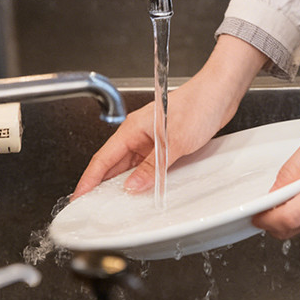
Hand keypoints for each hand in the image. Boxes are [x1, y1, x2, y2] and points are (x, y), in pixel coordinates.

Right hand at [73, 36, 265, 196]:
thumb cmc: (199, 104)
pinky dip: (141, 179)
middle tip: (92, 206)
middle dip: (100, 185)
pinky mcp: (165, 143)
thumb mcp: (174, 141)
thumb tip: (133, 186)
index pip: (103, 158)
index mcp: (133, 129)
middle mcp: (139, 133)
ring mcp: (152, 139)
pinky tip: (143, 190)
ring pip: (130, 165)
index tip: (79, 196)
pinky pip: (146, 165)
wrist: (220, 92)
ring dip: (122, 183)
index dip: (89, 179)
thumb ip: (153, 166)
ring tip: (114, 204)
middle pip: (113, 164)